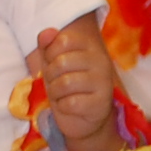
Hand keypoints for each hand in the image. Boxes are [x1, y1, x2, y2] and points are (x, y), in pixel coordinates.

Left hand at [28, 15, 120, 148]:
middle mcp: (101, 62)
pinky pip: (71, 103)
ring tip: (62, 95)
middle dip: (51, 76)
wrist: (83, 118)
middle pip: (61, 62)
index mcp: (90, 48)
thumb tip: (46, 32)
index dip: (50, 53)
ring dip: (56, 93)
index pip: (63, 39)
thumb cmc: (67, 86)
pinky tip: (71, 107)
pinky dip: (64, 107)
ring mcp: (104, 83)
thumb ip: (48, 46)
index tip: (55, 63)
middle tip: (57, 83)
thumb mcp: (52, 63)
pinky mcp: (101, 104)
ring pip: (64, 83)